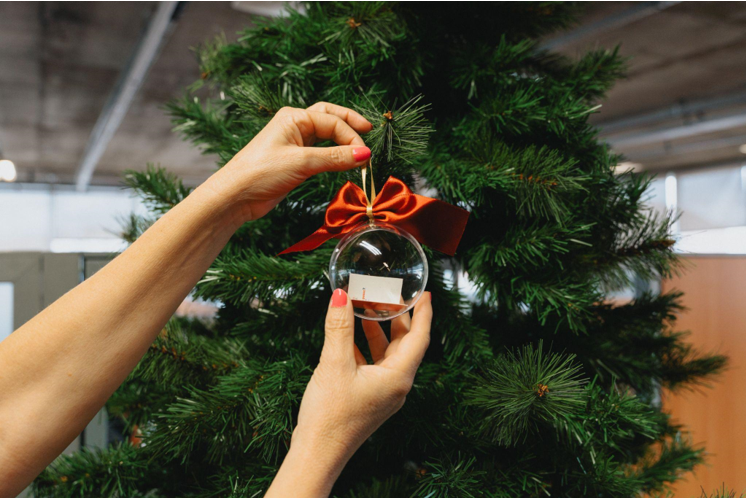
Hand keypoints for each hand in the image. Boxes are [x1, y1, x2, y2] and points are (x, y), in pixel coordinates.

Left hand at [205, 102, 372, 223]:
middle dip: (350, 124)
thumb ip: (335, 158)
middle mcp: (295, 125)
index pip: (333, 121)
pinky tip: (344, 160)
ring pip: (326, 135)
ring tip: (360, 149)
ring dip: (343, 140)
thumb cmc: (260, 173)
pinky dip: (335, 154)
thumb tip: (364, 154)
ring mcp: (294, 142)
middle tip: (369, 132)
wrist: (236, 195)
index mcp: (294, 117)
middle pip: (330, 117)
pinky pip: (321, 152)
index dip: (352, 137)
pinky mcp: (295, 160)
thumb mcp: (302, 163)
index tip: (365, 156)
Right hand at [265, 289, 431, 497]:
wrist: (317, 454)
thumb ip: (339, 328)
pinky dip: (364, 347)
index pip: (420, 338)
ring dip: (377, 331)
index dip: (423, 313)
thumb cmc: (330, 415)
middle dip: (397, 318)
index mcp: (398, 377)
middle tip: (389, 294)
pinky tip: (348, 337)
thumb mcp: (334, 364)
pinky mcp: (369, 398)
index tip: (424, 293)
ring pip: (387, 354)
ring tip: (366, 308)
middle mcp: (396, 385)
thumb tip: (341, 295)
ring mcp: (383, 393)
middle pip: (404, 344)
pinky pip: (373, 365)